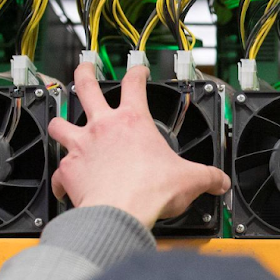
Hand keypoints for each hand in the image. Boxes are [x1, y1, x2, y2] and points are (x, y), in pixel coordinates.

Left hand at [47, 63, 230, 229]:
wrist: (119, 212)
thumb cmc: (149, 191)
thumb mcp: (189, 180)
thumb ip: (208, 177)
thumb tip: (220, 181)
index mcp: (132, 121)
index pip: (134, 84)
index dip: (137, 72)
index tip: (138, 71)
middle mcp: (102, 127)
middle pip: (85, 87)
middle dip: (84, 73)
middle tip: (84, 67)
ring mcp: (80, 146)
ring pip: (60, 124)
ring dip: (61, 124)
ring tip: (62, 124)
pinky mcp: (68, 170)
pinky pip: (58, 172)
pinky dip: (60, 179)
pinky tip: (63, 185)